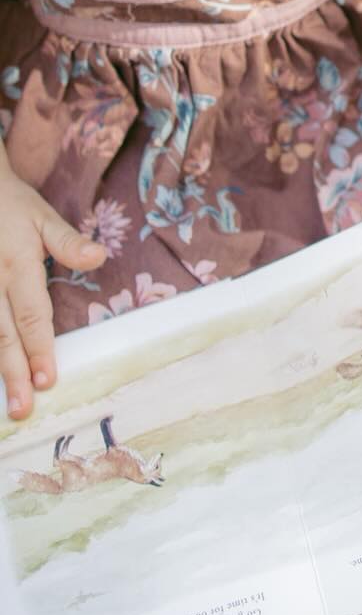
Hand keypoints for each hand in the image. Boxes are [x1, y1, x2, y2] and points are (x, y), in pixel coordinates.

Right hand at [0, 164, 104, 418]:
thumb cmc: (11, 206)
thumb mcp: (42, 216)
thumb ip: (68, 242)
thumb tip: (100, 258)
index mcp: (17, 264)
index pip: (31, 314)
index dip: (39, 348)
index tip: (48, 379)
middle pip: (1, 334)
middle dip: (13, 373)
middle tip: (23, 408)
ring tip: (5, 402)